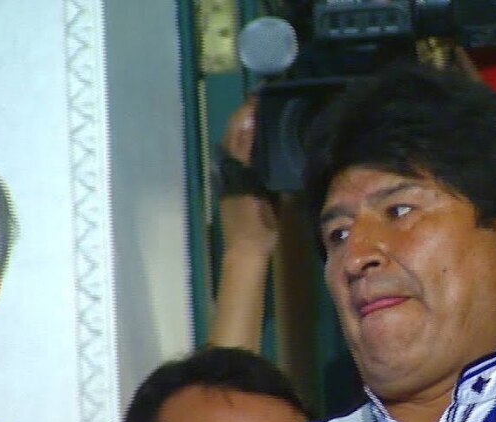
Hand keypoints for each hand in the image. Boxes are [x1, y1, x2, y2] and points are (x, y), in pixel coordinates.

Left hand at [219, 99, 281, 257]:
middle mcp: (228, 171)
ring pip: (231, 145)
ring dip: (241, 127)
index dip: (247, 114)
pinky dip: (242, 142)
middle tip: (261, 100)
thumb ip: (265, 168)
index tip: (259, 97)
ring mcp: (227, 179)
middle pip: (232, 135)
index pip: (239, 134)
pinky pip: (234, 157)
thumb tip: (267, 139)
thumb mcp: (268, 198)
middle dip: (243, 115)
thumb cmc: (259, 228)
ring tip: (259, 114)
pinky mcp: (231, 186)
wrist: (244, 252)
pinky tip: (254, 140)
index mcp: (237, 171)